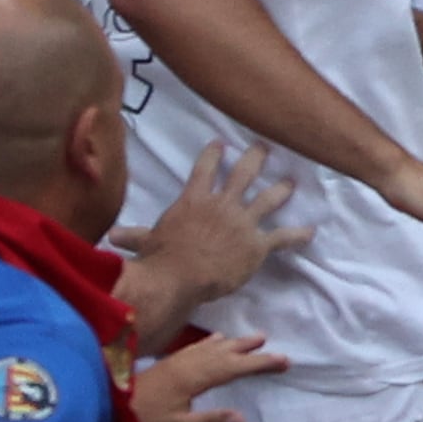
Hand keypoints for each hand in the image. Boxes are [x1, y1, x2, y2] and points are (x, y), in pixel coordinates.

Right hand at [108, 141, 308, 314]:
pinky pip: (282, 236)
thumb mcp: (147, 242)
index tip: (221, 144)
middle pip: (244, 173)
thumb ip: (134, 236)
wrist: (180, 278)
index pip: (205, 168)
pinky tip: (311, 232)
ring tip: (291, 182)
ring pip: (268, 199)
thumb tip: (111, 239)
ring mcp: (243, 222)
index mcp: (195, 199)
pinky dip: (298, 234)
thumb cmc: (161, 259)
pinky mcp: (257, 244)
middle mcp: (222, 204)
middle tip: (266, 147)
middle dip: (256, 158)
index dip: (214, 154)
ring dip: (281, 189)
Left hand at [128, 334, 289, 421]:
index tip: (283, 361)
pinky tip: (208, 343)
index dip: (259, 364)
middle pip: (222, 351)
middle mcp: (184, 364)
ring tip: (247, 337)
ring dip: (230, 342)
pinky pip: (194, 348)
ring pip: (208, 347)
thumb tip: (243, 419)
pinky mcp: (164, 367)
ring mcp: (173, 363)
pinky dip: (208, 343)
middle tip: (268, 341)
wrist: (107, 418)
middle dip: (246, 347)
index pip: (233, 367)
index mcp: (192, 377)